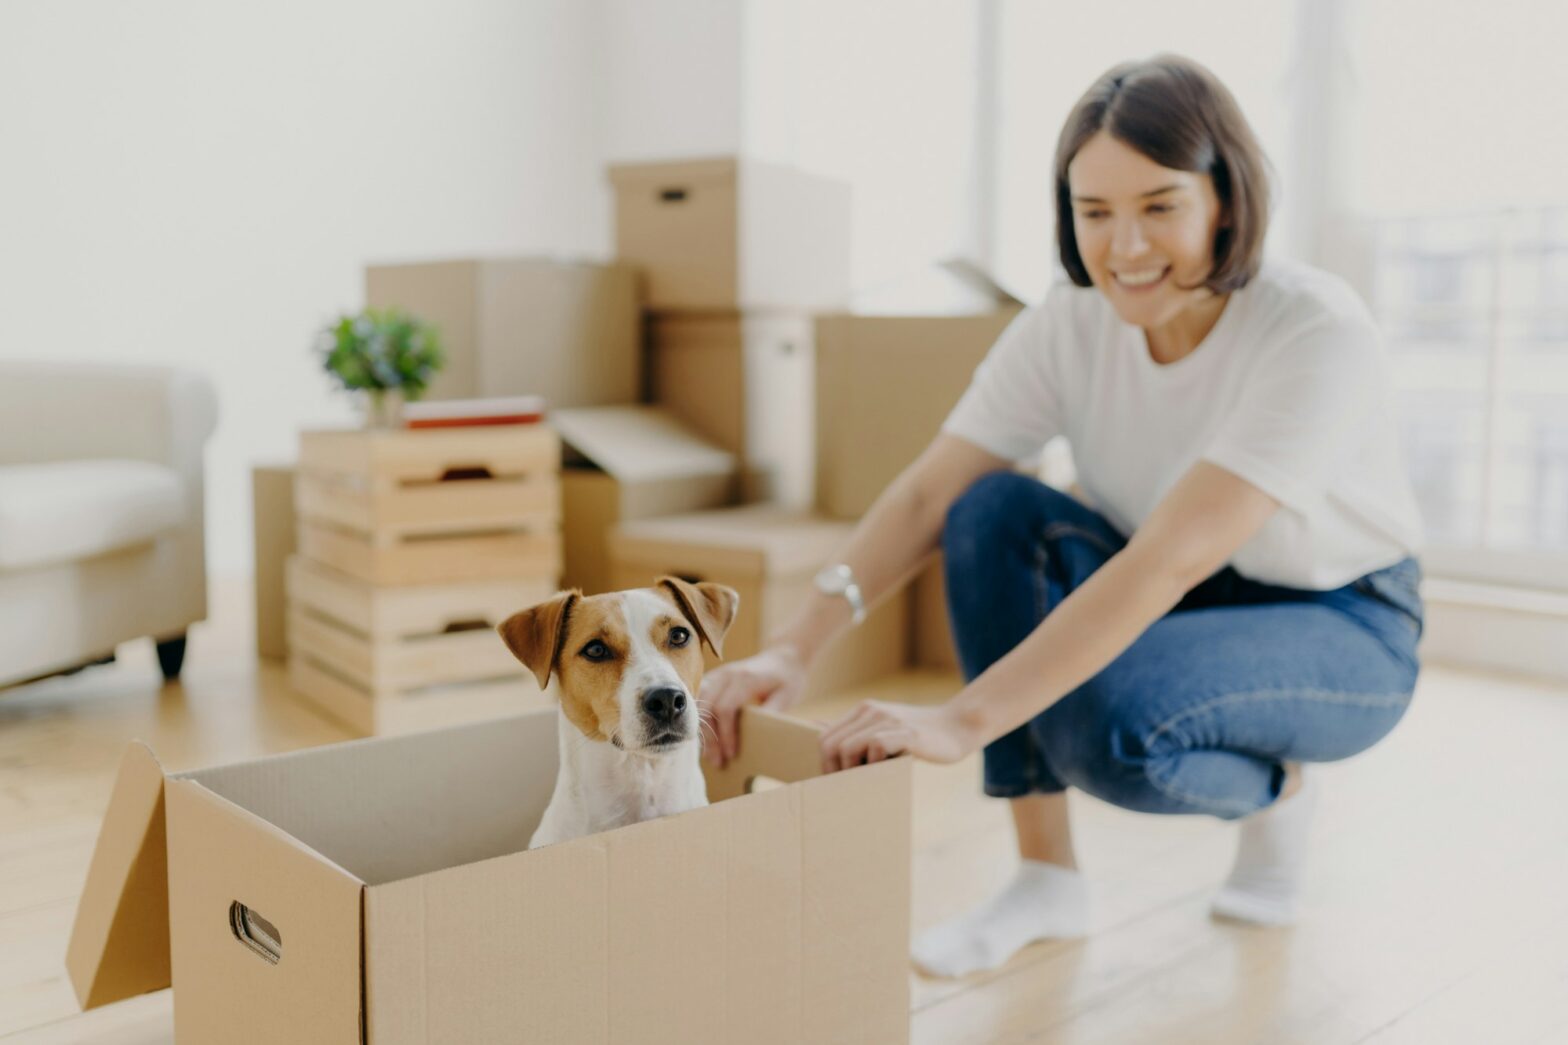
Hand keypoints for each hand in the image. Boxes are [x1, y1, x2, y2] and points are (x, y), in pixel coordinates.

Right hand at [697, 645, 808, 768]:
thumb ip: (771, 713)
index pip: (725, 709)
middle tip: (718, 761)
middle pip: (708, 708)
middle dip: (710, 738)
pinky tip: (707, 738)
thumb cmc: (787, 679)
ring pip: (699, 704)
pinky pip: (699, 700)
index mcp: (745, 678)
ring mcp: (718, 674)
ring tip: (709, 754)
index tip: (731, 754)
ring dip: (702, 731)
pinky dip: (700, 720)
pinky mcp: (714, 678)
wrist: (783, 657)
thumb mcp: (786, 696)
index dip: (726, 734)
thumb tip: (756, 736)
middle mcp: (727, 674)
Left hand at [818, 699, 981, 772]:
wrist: (957, 727)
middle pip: (830, 745)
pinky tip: (887, 772)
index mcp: (863, 710)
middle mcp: (871, 711)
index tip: (835, 781)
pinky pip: (876, 748)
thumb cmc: (918, 735)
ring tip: (866, 782)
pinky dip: (876, 765)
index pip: (824, 737)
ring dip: (852, 771)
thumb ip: (855, 730)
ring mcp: (888, 720)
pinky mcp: (905, 732)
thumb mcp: (884, 728)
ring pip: (848, 748)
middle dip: (832, 771)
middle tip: (846, 788)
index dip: (824, 763)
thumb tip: (815, 726)